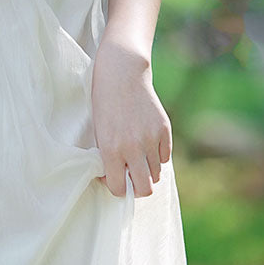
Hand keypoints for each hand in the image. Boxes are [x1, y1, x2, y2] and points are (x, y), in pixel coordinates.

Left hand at [91, 31, 171, 197]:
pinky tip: (146, 145)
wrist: (122, 75)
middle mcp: (134, 148)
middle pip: (144, 189)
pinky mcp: (164, 130)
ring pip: (156, 173)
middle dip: (136, 189)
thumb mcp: (98, 133)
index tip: (111, 178)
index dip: (115, 188)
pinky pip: (165, 157)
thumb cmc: (104, 103)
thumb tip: (117, 179)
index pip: (119, 189)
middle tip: (130, 179)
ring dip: (146, 170)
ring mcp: (151, 139)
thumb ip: (108, 157)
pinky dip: (157, 156)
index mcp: (112, 151)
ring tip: (136, 157)